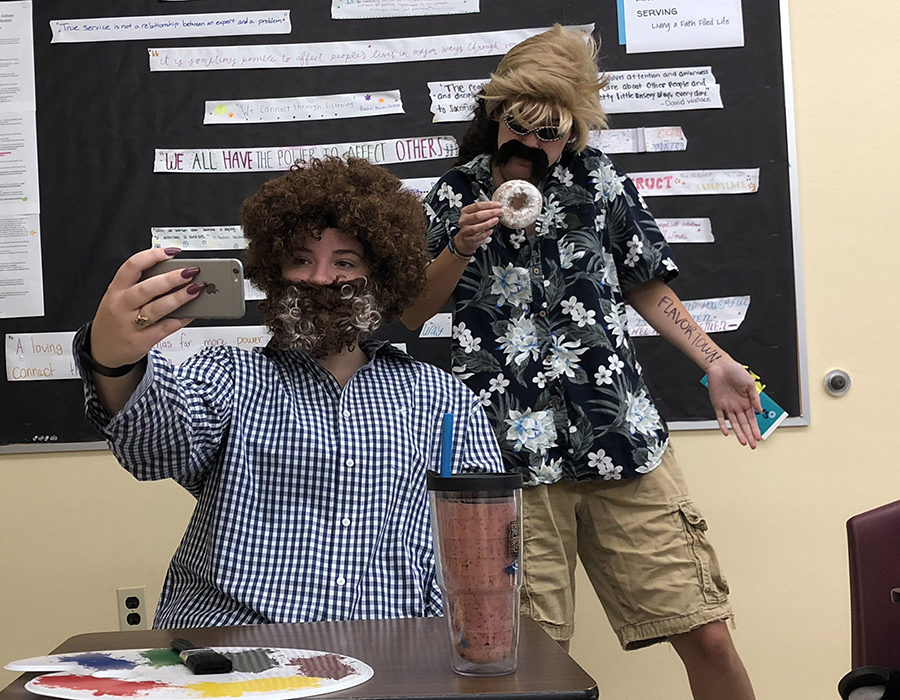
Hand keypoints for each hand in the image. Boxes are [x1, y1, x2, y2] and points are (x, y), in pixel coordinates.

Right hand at [90, 248, 202, 367]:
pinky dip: (180, 319)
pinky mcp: (141, 341)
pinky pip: (164, 328)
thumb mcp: (118, 298)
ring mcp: (130, 324)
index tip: (172, 252)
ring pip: (157, 308)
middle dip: (171, 278)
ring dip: (179, 297)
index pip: (132, 266)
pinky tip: (192, 312)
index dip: (152, 256)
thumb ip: (139, 285)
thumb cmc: (114, 319)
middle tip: (190, 271)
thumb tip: (173, 273)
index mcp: (116, 289)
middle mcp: (121, 305)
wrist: (101, 350)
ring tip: (196, 289)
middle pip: (147, 288)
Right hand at [453, 201, 502, 255]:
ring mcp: (465, 230)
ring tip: (496, 220)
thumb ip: (484, 211)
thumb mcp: (475, 215)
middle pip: (478, 215)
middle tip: (500, 212)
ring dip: (488, 223)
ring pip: (477, 227)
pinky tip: (491, 231)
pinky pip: (478, 237)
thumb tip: (497, 208)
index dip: (489, 205)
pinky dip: (485, 234)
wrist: (464, 239)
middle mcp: (464, 220)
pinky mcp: (468, 239)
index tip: (498, 205)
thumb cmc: (472, 225)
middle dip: (491, 213)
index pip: (478, 206)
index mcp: (466, 211)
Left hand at [705, 359, 762, 448]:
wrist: (721, 366)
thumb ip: (755, 399)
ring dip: (738, 433)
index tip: (759, 437)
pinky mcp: (717, 404)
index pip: (752, 419)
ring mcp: (727, 406)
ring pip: (734, 423)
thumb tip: (759, 410)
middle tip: (753, 445)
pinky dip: (723, 424)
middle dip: (749, 435)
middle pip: (744, 424)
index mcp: (747, 402)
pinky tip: (726, 432)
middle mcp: (737, 406)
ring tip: (743, 442)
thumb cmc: (736, 372)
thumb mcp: (750, 385)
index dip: (755, 429)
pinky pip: (720, 417)